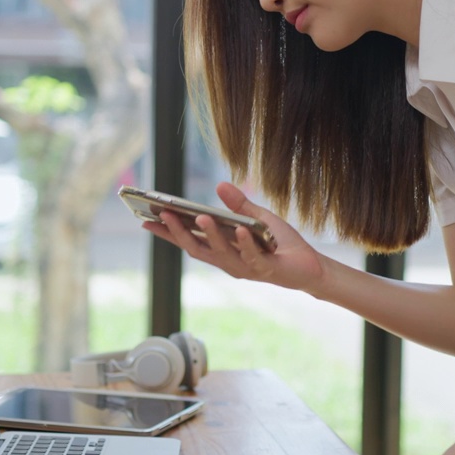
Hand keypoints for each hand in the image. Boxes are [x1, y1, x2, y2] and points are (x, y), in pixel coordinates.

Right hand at [142, 182, 325, 292]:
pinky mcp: (266, 269)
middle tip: (163, 215)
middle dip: (179, 232)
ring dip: (211, 235)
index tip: (145, 220)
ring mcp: (245, 268)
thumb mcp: (257, 217)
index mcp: (222, 250)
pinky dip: (245, 243)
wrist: (309, 265)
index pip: (189, 241)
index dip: (167, 233)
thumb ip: (238, 205)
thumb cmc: (279, 243)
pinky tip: (240, 229)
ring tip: (200, 217)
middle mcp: (228, 262)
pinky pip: (252, 256)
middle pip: (198, 249)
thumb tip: (219, 185)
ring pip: (222, 253)